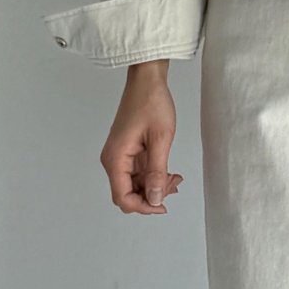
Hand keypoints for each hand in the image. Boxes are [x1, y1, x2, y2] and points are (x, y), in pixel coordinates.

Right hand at [99, 60, 184, 214]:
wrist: (147, 81)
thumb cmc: (151, 102)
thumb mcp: (160, 139)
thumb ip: (157, 172)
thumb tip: (155, 198)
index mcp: (115, 158)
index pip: (122, 198)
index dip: (143, 207)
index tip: (163, 204)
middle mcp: (113, 160)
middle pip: (128, 194)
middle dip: (151, 196)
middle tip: (174, 184)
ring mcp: (120, 157)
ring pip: (135, 186)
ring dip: (155, 186)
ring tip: (175, 176)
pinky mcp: (128, 153)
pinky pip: (138, 174)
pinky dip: (154, 176)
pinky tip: (169, 172)